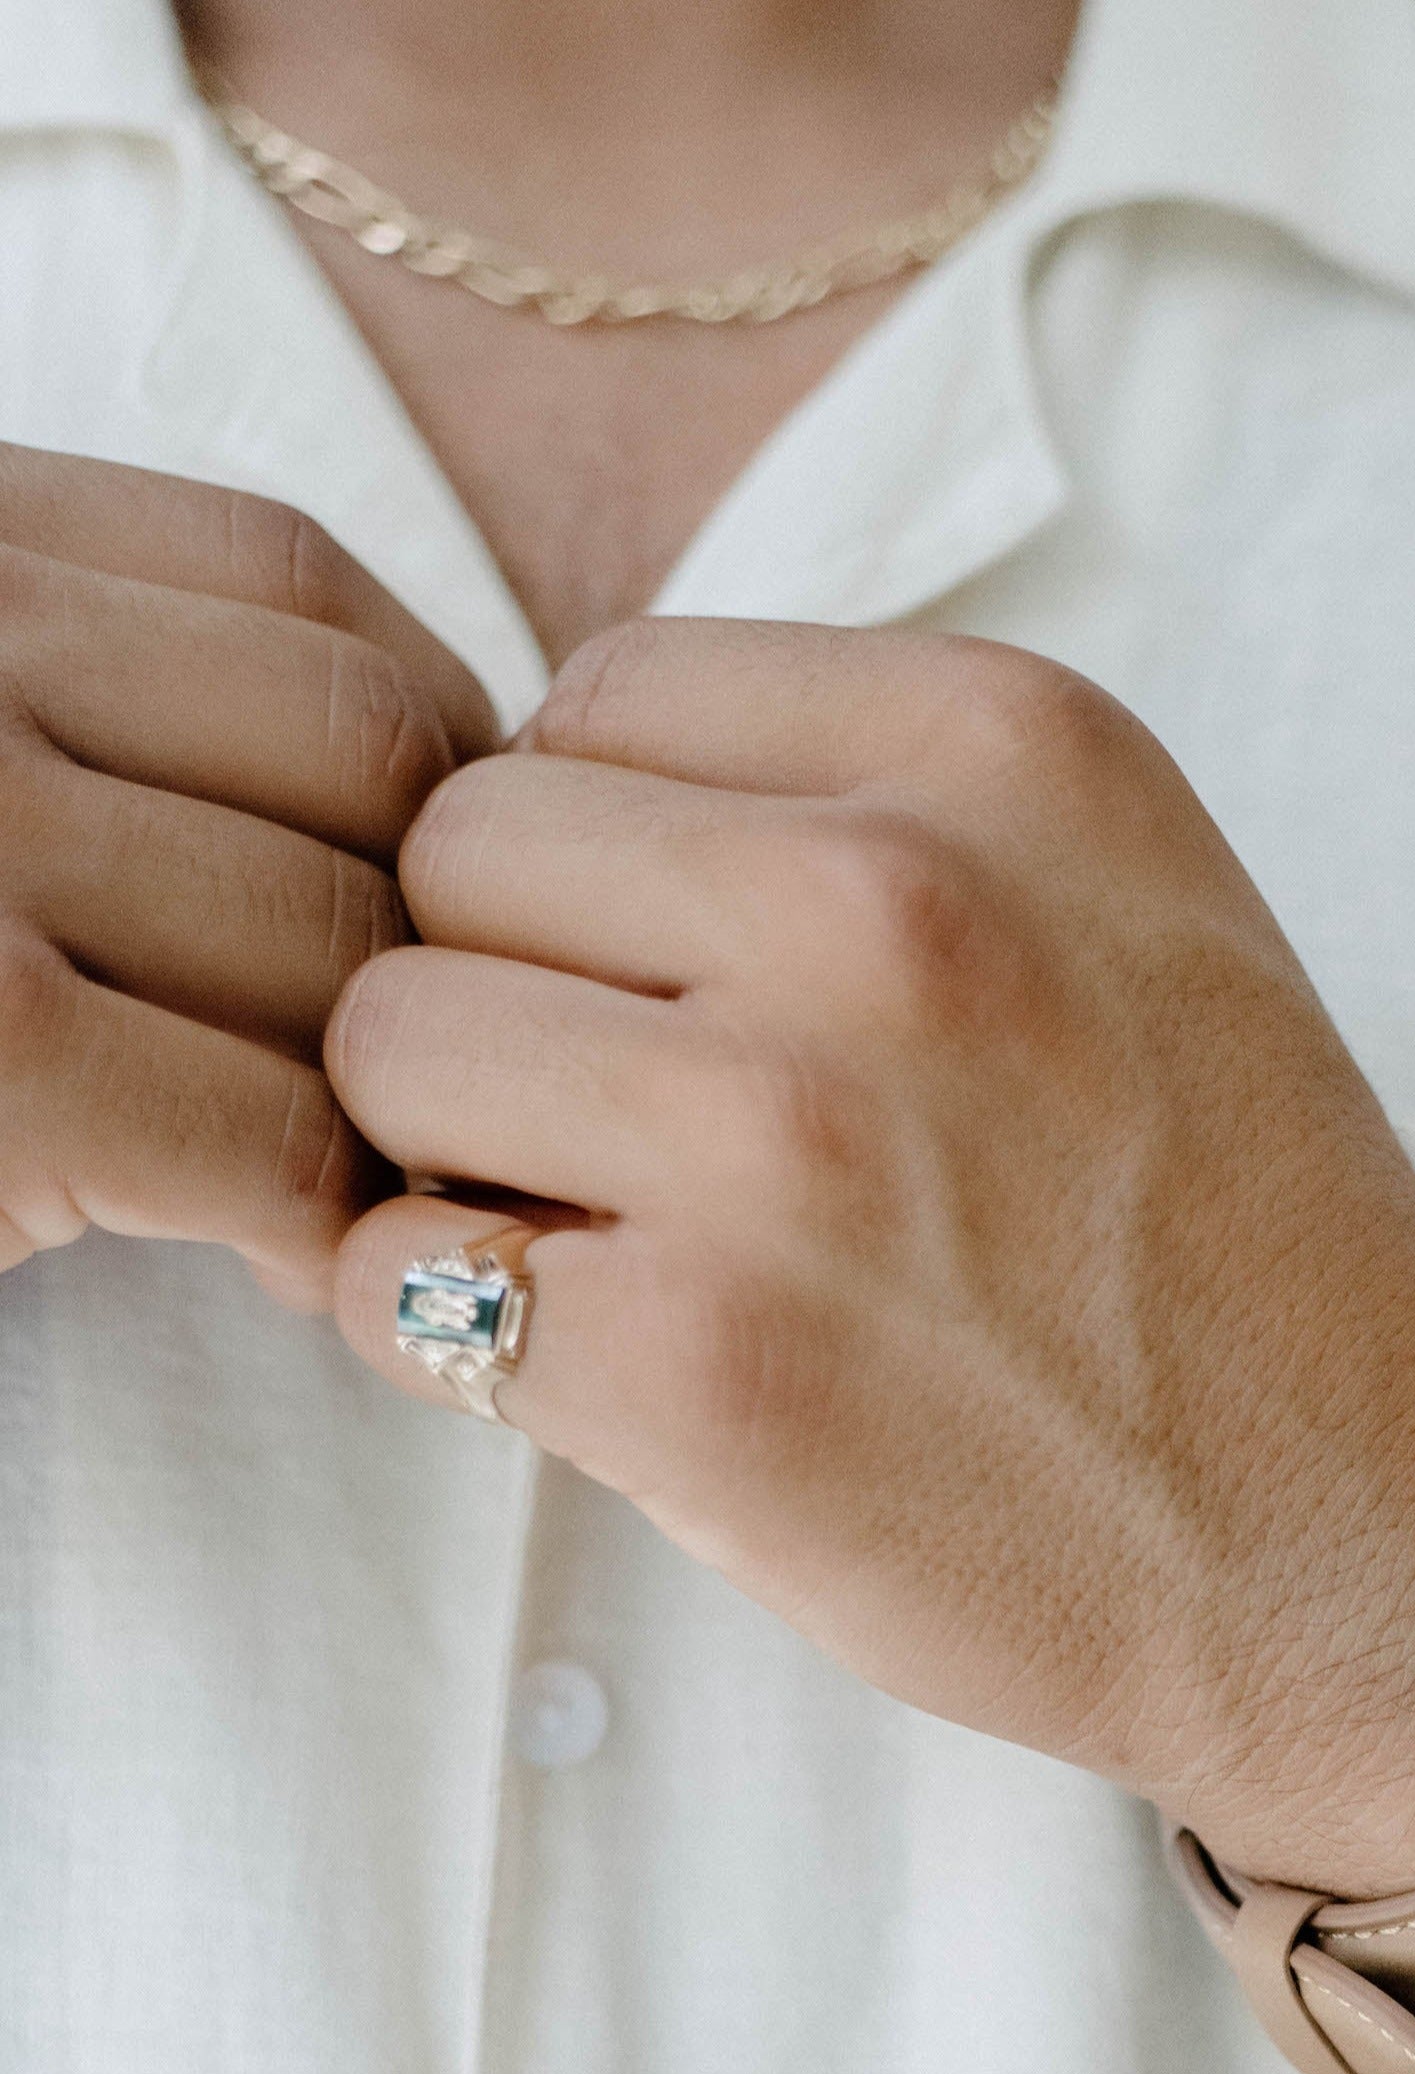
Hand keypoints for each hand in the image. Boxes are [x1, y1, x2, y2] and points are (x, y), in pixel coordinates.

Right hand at [0, 445, 496, 1306]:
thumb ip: (79, 687)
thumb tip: (419, 765)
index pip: (291, 579)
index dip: (429, 726)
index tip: (437, 862)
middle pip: (360, 758)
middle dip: (437, 921)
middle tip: (425, 1039)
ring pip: (334, 943)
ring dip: (388, 1076)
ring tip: (348, 1154)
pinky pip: (262, 1131)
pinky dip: (316, 1213)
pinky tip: (273, 1256)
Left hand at [329, 620, 1414, 1890]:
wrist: (1370, 1538)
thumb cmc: (1228, 1222)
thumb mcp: (1122, 898)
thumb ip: (856, 802)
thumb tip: (521, 807)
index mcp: (1010, 744)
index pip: (597, 689)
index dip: (603, 849)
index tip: (693, 975)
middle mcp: (901, 900)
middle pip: (465, 846)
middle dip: (515, 981)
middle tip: (644, 1119)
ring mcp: (797, 1132)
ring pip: (389, 1043)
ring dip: (464, 1149)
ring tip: (625, 1232)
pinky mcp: (708, 1366)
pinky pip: (390, 1277)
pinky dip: (455, 1326)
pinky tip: (613, 1364)